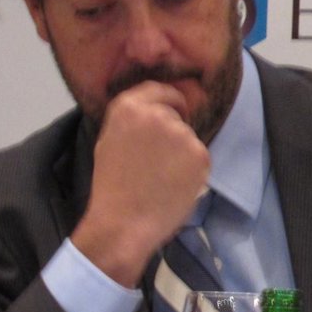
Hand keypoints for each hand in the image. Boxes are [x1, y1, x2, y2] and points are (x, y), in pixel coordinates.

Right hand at [71, 81, 210, 288]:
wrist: (123, 222)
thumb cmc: (113, 187)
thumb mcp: (110, 140)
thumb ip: (133, 120)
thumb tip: (156, 108)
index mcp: (127, 108)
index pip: (159, 89)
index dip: (170, 100)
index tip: (176, 109)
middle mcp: (156, 114)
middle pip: (176, 115)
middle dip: (173, 131)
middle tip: (159, 160)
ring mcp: (180, 133)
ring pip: (188, 137)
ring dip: (182, 152)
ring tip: (162, 177)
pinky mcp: (199, 153)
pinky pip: (200, 156)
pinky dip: (193, 168)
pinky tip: (175, 184)